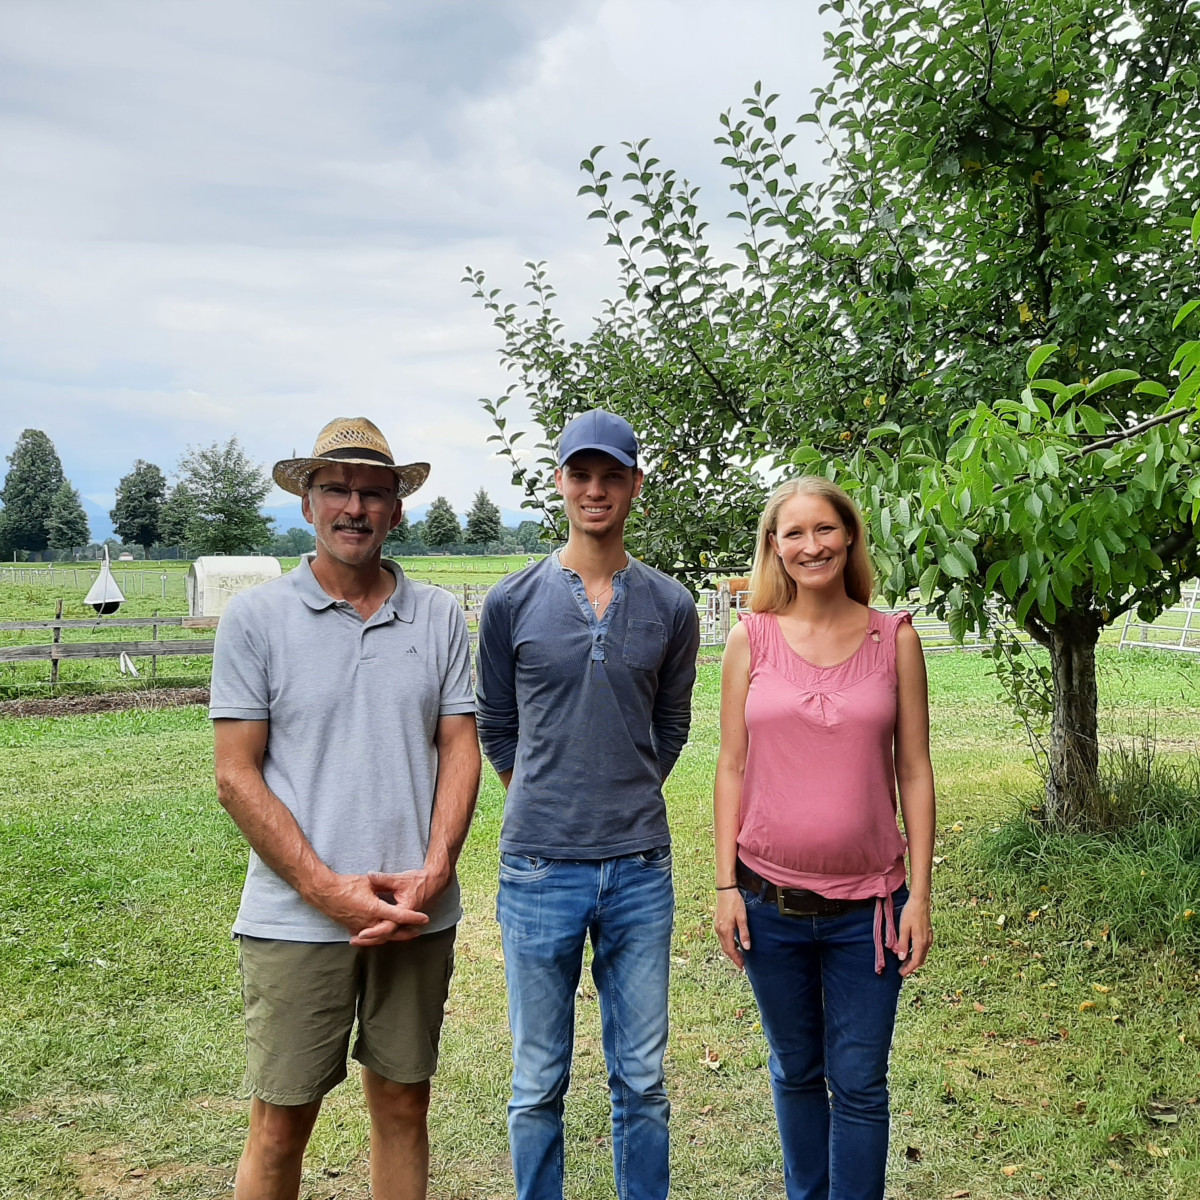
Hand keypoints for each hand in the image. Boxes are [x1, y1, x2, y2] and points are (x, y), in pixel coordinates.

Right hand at [309, 871, 428, 942]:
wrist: (324, 892)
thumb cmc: (346, 885)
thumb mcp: (368, 882)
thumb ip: (382, 884)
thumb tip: (392, 885)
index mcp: (375, 909)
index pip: (399, 916)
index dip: (413, 918)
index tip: (424, 919)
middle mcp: (368, 922)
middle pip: (392, 932)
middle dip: (405, 933)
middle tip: (417, 932)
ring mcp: (359, 927)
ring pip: (380, 936)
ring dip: (393, 936)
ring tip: (405, 935)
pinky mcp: (352, 928)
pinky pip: (369, 936)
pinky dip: (379, 937)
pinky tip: (384, 936)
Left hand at [349, 868, 447, 945]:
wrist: (435, 882)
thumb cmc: (419, 880)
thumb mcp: (400, 879)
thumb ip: (383, 878)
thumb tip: (369, 875)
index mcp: (405, 911)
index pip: (387, 926)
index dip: (373, 931)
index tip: (361, 934)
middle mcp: (406, 920)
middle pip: (386, 935)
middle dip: (370, 939)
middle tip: (354, 941)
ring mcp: (406, 921)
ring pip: (389, 934)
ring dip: (374, 937)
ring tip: (359, 940)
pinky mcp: (405, 920)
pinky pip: (392, 929)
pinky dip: (381, 932)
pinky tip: (370, 931)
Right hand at [714, 890, 749, 969]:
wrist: (725, 890)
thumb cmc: (735, 902)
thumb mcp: (742, 917)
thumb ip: (744, 933)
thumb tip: (746, 948)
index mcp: (725, 930)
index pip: (730, 949)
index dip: (736, 959)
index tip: (742, 966)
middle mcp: (719, 930)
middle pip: (726, 948)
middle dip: (733, 957)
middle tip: (742, 964)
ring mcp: (717, 926)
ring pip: (724, 943)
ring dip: (731, 950)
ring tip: (740, 955)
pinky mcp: (718, 923)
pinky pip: (723, 937)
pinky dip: (729, 943)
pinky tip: (735, 943)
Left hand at [896, 892, 932, 976]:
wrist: (920, 901)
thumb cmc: (910, 913)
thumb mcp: (903, 928)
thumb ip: (903, 944)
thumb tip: (902, 958)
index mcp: (921, 942)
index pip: (916, 961)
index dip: (909, 969)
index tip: (901, 974)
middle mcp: (927, 942)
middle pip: (920, 959)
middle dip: (911, 966)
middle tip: (902, 971)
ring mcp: (929, 938)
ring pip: (922, 954)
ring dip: (914, 960)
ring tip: (904, 963)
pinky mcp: (929, 934)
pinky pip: (924, 948)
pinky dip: (917, 953)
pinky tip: (911, 951)